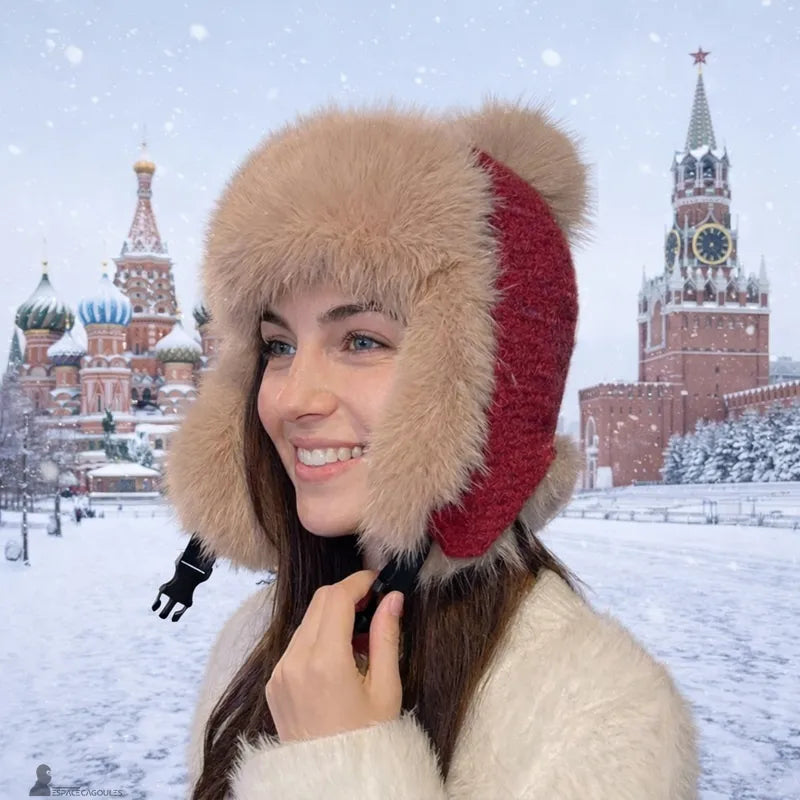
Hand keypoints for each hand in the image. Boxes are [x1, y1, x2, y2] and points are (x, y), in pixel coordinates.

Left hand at [265, 570, 404, 742]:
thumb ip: (387, 636)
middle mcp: (295, 662)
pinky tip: (339, 657)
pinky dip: (318, 638)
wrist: (332, 782)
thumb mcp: (386, 689)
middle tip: (373, 606)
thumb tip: (393, 598)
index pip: (337, 597)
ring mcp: (280, 672)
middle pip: (319, 601)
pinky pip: (295, 644)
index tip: (378, 581)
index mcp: (325, 661)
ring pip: (306, 621)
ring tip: (360, 639)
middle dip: (346, 594)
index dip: (359, 581)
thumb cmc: (367, 741)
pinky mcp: (273, 683)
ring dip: (332, 616)